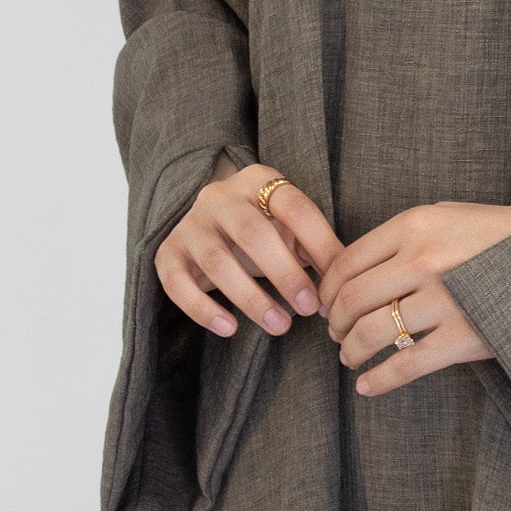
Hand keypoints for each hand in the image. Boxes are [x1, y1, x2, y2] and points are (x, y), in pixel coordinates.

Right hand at [154, 163, 343, 337]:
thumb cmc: (262, 231)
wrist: (207, 225)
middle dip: (285, 274)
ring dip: (251, 298)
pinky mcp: (167, 253)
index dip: (320, 244)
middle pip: (253, 233)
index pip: (294, 208)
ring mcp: (189, 224)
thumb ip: (314, 247)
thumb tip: (343, 286)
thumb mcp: (288, 228)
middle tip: (309, 308)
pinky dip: (203, 309)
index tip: (338, 282)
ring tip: (280, 326)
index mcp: (258, 181)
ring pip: (217, 261)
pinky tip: (229, 329)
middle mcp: (219, 197)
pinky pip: (177, 284)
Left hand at [318, 200, 510, 395]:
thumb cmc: (501, 237)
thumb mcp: (450, 216)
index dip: (326, 289)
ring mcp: (445, 300)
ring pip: (370, 333)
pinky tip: (367, 387)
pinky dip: (378, 380)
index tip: (325, 305)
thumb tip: (352, 268)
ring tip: (351, 358)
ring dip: (351, 352)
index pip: (347, 261)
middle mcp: (424, 259)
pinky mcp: (465, 337)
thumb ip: (404, 235)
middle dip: (335, 324)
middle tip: (336, 335)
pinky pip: (405, 365)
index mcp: (416, 225)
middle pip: (351, 299)